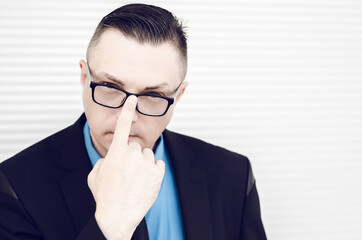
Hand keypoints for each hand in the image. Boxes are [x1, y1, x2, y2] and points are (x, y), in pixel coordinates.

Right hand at [87, 95, 164, 239]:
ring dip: (142, 164)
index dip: (127, 111)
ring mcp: (146, 163)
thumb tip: (111, 157)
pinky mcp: (157, 173)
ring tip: (135, 179)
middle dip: (131, 155)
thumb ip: (104, 159)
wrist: (118, 216)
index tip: (132, 99)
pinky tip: (144, 182)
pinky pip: (157, 164)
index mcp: (115, 152)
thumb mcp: (95, 175)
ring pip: (146, 155)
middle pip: (135, 146)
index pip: (122, 125)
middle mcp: (132, 154)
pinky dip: (153, 171)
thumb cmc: (105, 196)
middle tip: (126, 172)